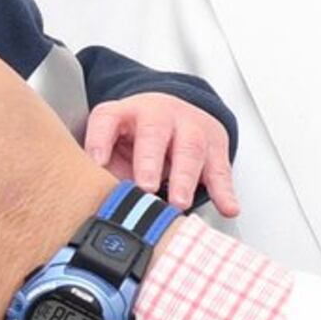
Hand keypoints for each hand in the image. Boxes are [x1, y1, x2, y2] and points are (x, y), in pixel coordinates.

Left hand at [88, 93, 239, 213]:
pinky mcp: (214, 144)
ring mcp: (190, 126)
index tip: (97, 161)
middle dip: (150, 162)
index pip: (108, 119)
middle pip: (155, 133)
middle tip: (145, 188)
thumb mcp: (114, 144)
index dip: (100, 139)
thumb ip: (104, 171)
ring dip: (185, 178)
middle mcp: (159, 115)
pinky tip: (227, 207)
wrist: (174, 112)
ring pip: (190, 148)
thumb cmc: (137, 136)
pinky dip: (225, 191)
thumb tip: (92, 204)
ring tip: (179, 203)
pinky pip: (220, 168)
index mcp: (126, 113)